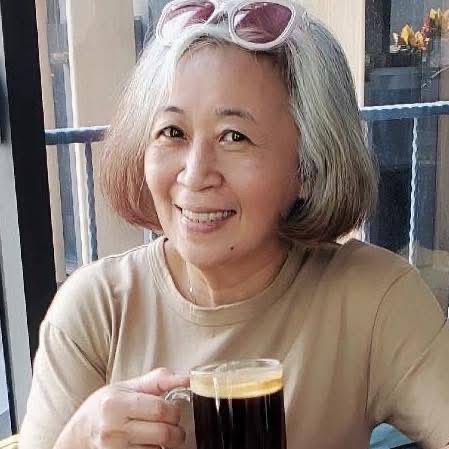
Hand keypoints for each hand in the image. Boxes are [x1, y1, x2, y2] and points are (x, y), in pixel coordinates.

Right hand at [55, 368, 189, 448]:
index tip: (174, 410)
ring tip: (162, 434)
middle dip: (176, 430)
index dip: (175, 411)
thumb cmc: (105, 406)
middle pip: (163, 433)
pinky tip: (151, 444)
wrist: (79, 434)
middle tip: (174, 425)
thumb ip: (158, 380)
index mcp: (115, 405)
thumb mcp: (127, 387)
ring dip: (167, 444)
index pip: (160, 410)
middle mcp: (113, 430)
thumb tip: (188, 378)